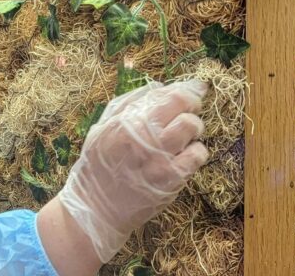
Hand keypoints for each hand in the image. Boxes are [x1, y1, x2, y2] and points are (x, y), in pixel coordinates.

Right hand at [54, 79, 208, 262]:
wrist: (96, 209)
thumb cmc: (97, 166)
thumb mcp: (102, 128)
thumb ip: (128, 104)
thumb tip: (160, 87)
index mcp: (126, 121)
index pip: (167, 94)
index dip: (186, 89)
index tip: (194, 89)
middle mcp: (145, 136)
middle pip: (183, 105)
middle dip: (192, 105)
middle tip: (191, 110)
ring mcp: (160, 159)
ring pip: (192, 127)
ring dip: (194, 127)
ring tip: (185, 135)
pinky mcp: (172, 180)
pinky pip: (198, 155)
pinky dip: (196, 152)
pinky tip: (185, 156)